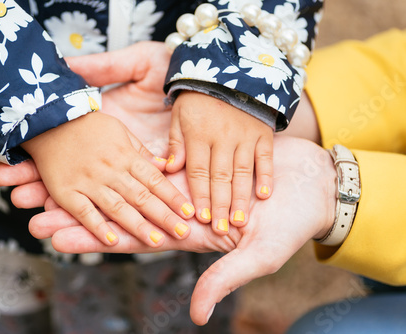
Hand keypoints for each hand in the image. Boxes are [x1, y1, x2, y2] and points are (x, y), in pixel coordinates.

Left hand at [0, 136, 336, 325]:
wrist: (313, 184)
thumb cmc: (291, 223)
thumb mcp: (259, 254)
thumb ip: (224, 278)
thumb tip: (197, 316)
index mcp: (186, 232)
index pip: (127, 235)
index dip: (89, 234)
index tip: (53, 232)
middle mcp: (177, 208)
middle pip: (118, 207)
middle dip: (77, 207)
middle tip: (31, 204)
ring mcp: (184, 182)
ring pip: (127, 180)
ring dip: (93, 177)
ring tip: (53, 173)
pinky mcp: (194, 159)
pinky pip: (151, 157)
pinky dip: (124, 153)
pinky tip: (99, 146)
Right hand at [21, 111, 192, 247]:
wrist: (49, 118)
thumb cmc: (88, 124)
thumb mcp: (120, 130)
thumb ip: (141, 151)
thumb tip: (164, 167)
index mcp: (125, 155)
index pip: (155, 180)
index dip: (174, 197)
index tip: (190, 212)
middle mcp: (110, 170)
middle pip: (142, 197)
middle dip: (165, 216)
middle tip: (184, 233)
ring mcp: (88, 181)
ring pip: (118, 207)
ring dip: (138, 226)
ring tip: (158, 241)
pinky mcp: (66, 191)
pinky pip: (83, 212)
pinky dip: (97, 227)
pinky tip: (112, 241)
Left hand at [167, 91, 273, 233]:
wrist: (231, 70)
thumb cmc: (199, 98)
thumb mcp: (180, 116)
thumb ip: (175, 143)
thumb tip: (168, 170)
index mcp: (198, 135)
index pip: (197, 171)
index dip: (199, 196)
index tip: (201, 218)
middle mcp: (221, 137)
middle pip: (220, 176)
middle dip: (220, 205)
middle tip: (220, 230)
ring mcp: (244, 135)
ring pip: (242, 171)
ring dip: (241, 197)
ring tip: (239, 221)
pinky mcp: (263, 132)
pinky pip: (265, 156)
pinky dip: (265, 174)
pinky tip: (265, 195)